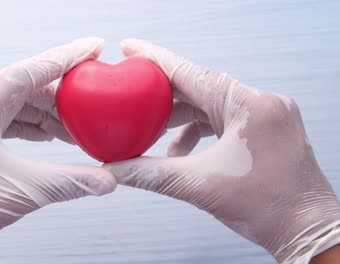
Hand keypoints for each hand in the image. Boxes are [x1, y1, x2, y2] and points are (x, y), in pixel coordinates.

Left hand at [0, 38, 115, 263]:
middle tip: (87, 103)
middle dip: (58, 96)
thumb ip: (67, 183)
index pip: (26, 73)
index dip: (64, 59)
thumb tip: (106, 179)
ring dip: (42, 113)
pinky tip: (43, 135)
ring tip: (70, 127)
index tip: (89, 49)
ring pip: (8, 103)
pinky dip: (23, 124)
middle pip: (19, 87)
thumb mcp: (17, 195)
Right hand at [104, 39, 339, 262]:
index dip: (155, 60)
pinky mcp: (265, 128)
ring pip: (210, 104)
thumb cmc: (268, 209)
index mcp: (249, 106)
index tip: (131, 48)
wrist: (305, 230)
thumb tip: (115, 170)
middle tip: (135, 99)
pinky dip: (199, 131)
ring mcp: (265, 115)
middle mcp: (261, 103)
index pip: (190, 73)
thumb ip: (152, 174)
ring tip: (155, 135)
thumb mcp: (200, 186)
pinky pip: (223, 119)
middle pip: (199, 88)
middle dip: (164, 97)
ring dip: (180, 119)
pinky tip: (182, 151)